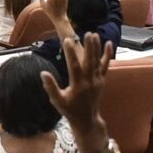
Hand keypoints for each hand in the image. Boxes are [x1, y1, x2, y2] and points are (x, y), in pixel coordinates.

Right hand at [41, 31, 112, 152]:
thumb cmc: (70, 110)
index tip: (67, 40)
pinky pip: (106, 65)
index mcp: (78, 86)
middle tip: (87, 33)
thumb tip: (43, 73)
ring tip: (94, 34)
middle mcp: (90, 81)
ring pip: (98, 61)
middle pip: (89, 61)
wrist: (87, 119)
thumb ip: (51, 87)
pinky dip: (107, 54)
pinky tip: (109, 43)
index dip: (70, 53)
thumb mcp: (57, 101)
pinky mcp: (101, 80)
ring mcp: (97, 80)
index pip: (74, 67)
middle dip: (89, 46)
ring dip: (96, 47)